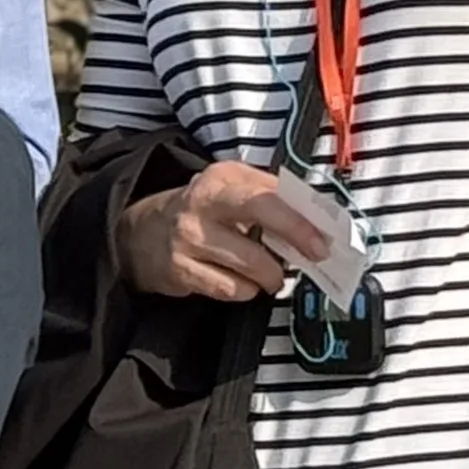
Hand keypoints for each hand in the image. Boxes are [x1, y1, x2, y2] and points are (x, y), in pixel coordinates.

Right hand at [116, 160, 328, 302]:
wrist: (141, 234)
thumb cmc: (201, 212)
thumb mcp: (231, 189)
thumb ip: (272, 197)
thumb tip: (318, 218)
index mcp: (221, 178)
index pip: (271, 194)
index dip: (303, 218)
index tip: (327, 238)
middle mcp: (203, 202)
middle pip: (263, 215)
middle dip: (297, 239)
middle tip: (315, 258)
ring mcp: (189, 237)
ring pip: (253, 265)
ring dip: (271, 275)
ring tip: (267, 272)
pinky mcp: (180, 271)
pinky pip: (233, 290)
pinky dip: (245, 290)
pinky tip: (238, 280)